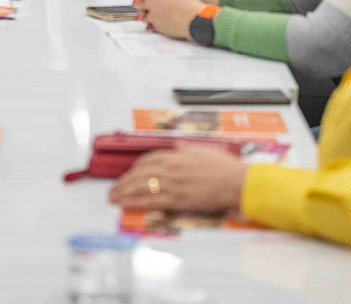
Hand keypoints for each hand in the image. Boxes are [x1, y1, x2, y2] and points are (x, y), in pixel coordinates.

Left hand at [108, 145, 247, 213]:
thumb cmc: (224, 167)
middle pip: (140, 173)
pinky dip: (135, 202)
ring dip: (124, 192)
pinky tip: (126, 205)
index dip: (135, 167)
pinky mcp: (177, 200)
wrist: (237, 182)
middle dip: (124, 181)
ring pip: (141, 187)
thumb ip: (186, 148)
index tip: (129, 173)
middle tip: (113, 188)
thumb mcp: (203, 150)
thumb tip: (177, 146)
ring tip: (113, 197)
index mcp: (176, 155)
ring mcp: (172, 184)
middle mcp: (171, 168)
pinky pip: (151, 201)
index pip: (148, 159)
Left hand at [136, 0, 206, 40]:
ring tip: (152, 10)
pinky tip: (158, 18)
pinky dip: (151, 21)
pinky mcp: (157, 26)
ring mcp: (153, 16)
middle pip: (138, 0)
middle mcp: (152, 3)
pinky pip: (149, 24)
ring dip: (144, 11)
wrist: (197, 21)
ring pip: (142, 14)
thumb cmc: (191, 3)